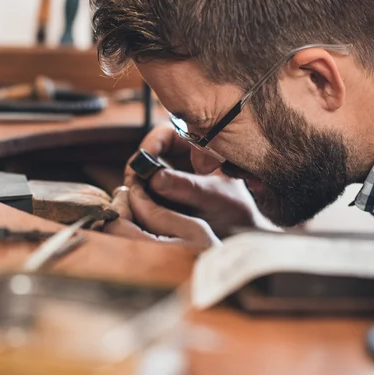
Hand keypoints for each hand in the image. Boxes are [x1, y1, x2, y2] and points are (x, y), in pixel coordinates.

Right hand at [111, 124, 277, 238]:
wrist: (240, 238)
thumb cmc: (235, 211)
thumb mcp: (213, 196)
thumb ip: (187, 186)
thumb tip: (155, 178)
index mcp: (195, 149)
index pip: (166, 136)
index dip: (151, 144)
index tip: (143, 160)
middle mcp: (178, 162)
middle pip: (148, 157)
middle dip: (138, 169)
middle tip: (133, 185)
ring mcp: (168, 182)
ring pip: (143, 177)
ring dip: (137, 188)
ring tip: (136, 201)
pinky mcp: (161, 201)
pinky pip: (144, 196)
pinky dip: (140, 202)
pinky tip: (141, 211)